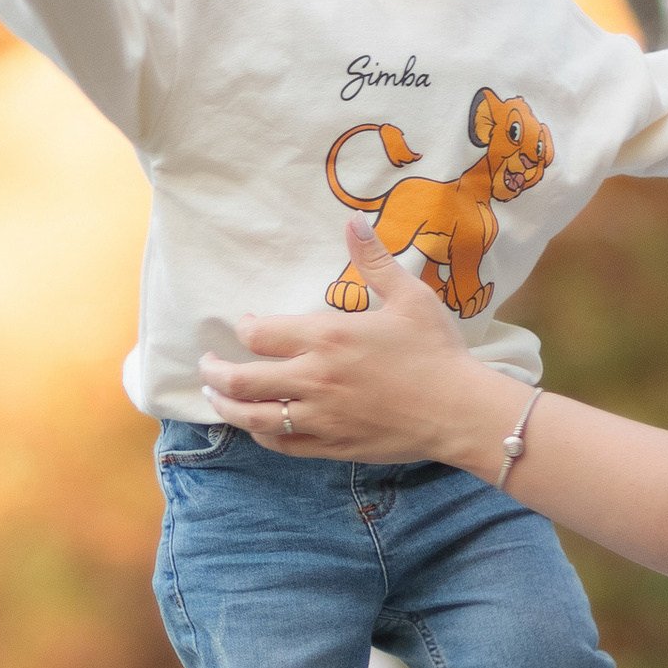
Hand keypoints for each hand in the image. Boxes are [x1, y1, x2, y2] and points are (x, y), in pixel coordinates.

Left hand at [199, 215, 506, 463]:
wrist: (460, 411)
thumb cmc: (437, 351)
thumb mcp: (410, 298)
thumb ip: (373, 260)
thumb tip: (353, 221)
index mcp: (328, 338)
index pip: (261, 334)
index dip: (245, 329)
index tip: (246, 325)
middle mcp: (315, 379)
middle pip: (242, 380)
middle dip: (215, 372)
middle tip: (207, 366)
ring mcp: (320, 417)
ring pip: (253, 417)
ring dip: (226, 406)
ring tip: (215, 397)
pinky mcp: (331, 446)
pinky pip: (282, 443)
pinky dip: (262, 434)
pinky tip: (258, 426)